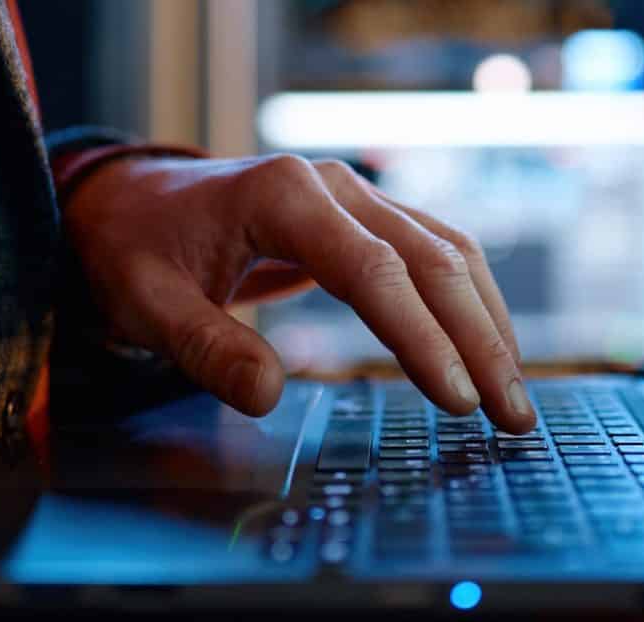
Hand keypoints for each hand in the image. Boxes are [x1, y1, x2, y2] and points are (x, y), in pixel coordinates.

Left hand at [63, 154, 534, 432]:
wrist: (131, 203)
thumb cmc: (138, 252)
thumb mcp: (147, 305)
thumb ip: (205, 349)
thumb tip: (268, 396)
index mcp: (281, 196)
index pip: (373, 271)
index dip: (419, 338)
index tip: (455, 400)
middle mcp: (332, 185)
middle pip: (430, 259)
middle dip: (479, 340)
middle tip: (512, 415)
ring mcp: (355, 195)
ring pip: (447, 252)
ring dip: (487, 323)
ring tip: (512, 397)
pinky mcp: (366, 217)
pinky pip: (434, 253)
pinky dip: (468, 304)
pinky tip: (487, 355)